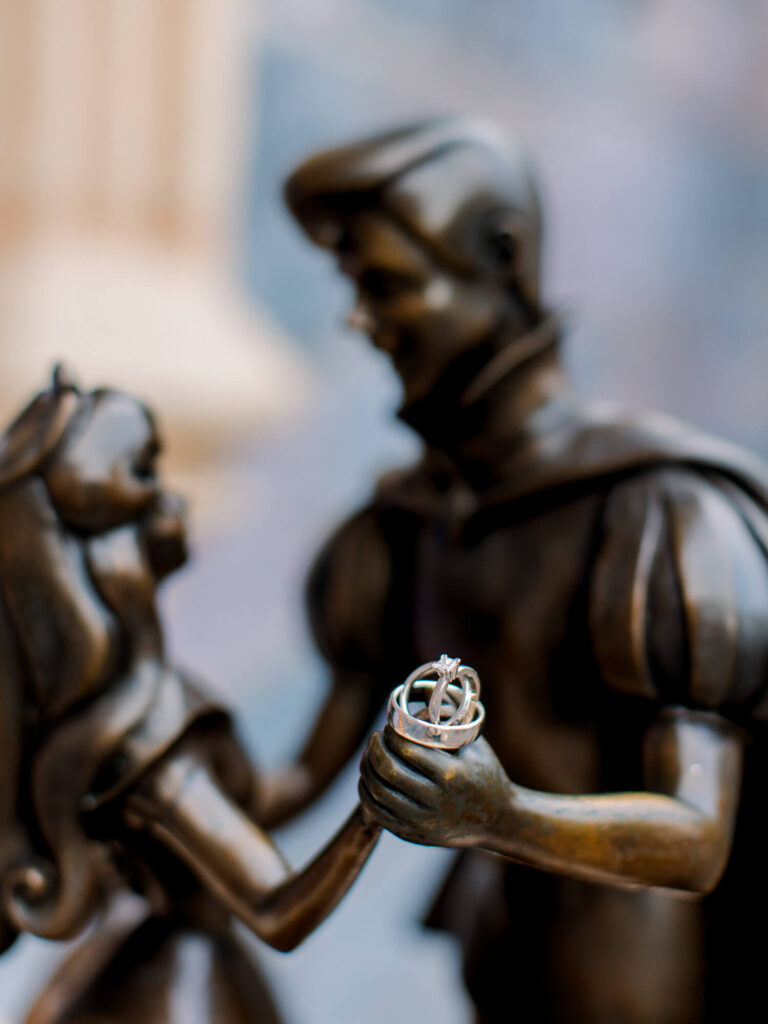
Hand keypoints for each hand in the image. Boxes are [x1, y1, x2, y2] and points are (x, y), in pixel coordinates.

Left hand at [358, 726, 511, 847]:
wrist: (498, 820)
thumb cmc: (485, 774)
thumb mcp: (473, 743)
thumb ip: (447, 719)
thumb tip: (419, 689)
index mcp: (450, 775)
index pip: (406, 748)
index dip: (392, 732)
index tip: (391, 724)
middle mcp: (435, 800)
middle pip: (387, 770)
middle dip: (375, 748)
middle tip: (376, 738)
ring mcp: (423, 822)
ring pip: (377, 792)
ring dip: (367, 769)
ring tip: (370, 755)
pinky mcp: (413, 835)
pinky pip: (377, 814)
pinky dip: (367, 793)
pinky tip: (369, 778)